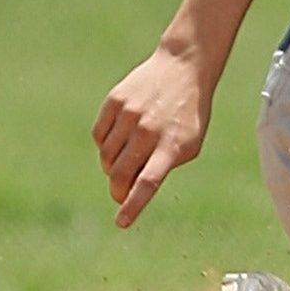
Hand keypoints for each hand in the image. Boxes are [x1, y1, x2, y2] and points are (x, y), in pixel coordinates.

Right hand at [92, 46, 212, 226]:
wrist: (182, 68)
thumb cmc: (188, 113)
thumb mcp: (189, 143)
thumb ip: (165, 165)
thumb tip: (135, 187)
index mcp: (172, 145)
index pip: (148, 183)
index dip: (133, 205)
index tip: (121, 222)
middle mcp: (149, 131)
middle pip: (121, 173)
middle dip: (118, 190)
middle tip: (120, 194)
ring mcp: (130, 115)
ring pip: (107, 156)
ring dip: (112, 167)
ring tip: (126, 159)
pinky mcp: (115, 102)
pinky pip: (99, 136)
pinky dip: (104, 145)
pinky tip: (118, 140)